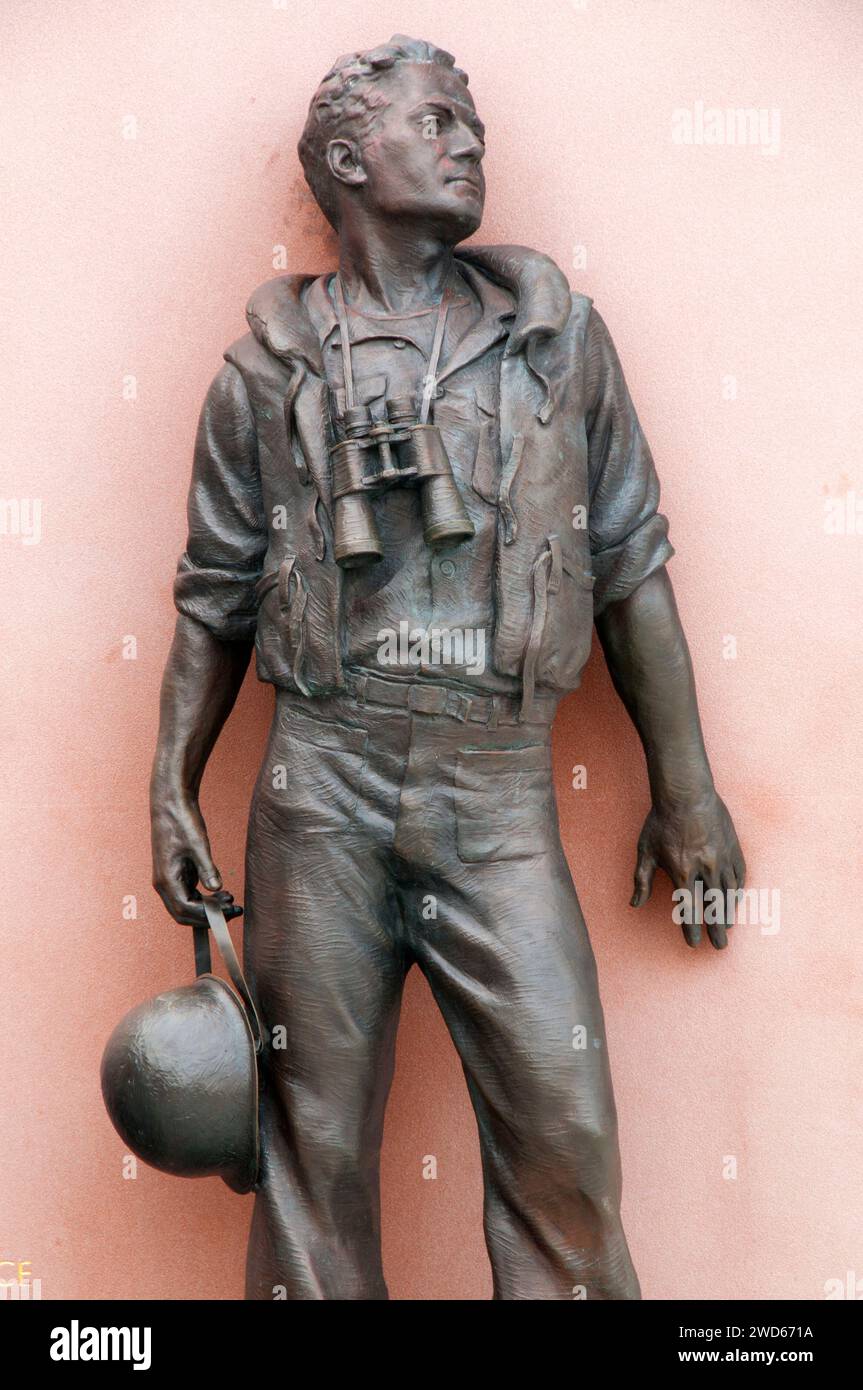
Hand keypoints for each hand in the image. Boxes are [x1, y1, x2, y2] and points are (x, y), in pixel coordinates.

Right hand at [151, 791, 242, 926]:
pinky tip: (223, 893)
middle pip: (184, 914)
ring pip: (187, 907)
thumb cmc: (182, 821)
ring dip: (209, 908)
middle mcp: (164, 884)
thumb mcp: (198, 844)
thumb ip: (207, 868)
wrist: (171, 803)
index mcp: (166, 880)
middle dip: (209, 917)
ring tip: (232, 900)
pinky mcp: (176, 874)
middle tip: (234, 910)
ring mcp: (169, 880)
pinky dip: (205, 899)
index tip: (230, 910)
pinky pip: (190, 895)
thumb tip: (216, 888)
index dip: (208, 914)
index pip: (186, 910)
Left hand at [631, 790, 744, 948]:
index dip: (691, 928)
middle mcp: (706, 868)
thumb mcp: (646, 850)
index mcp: (682, 871)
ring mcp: (722, 858)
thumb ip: (642, 879)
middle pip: (713, 906)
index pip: (689, 909)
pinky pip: (739, 875)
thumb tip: (635, 904)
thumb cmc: (662, 821)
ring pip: (729, 893)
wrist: (687, 793)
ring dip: (728, 913)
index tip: (693, 943)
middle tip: (719, 947)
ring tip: (727, 929)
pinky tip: (736, 901)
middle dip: (715, 929)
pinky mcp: (733, 848)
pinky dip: (738, 891)